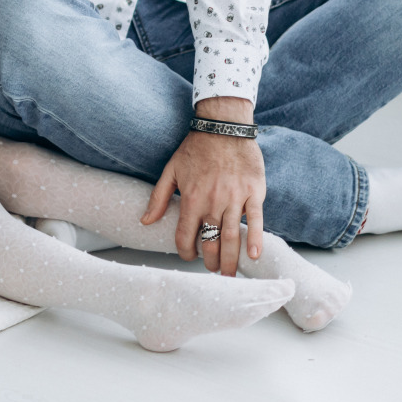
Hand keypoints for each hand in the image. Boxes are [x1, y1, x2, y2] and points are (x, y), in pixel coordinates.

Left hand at [142, 99, 264, 276]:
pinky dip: (256, 239)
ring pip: (232, 236)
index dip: (185, 251)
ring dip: (230, 259)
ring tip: (228, 274)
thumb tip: (145, 221)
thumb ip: (158, 197)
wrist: (223, 127)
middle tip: (212, 272)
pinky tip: (253, 256)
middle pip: (210, 241)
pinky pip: (256, 220)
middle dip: (210, 261)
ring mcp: (235, 198)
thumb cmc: (195, 148)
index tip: (188, 257)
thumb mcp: (171, 170)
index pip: (185, 235)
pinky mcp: (254, 192)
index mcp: (190, 198)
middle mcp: (212, 202)